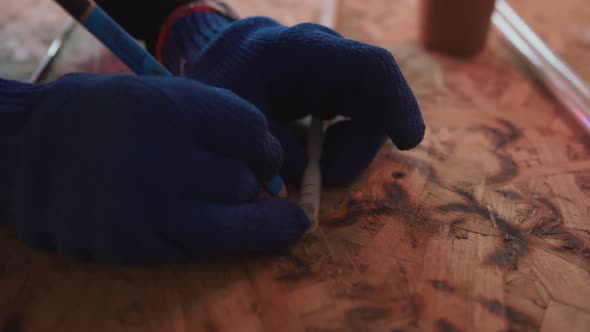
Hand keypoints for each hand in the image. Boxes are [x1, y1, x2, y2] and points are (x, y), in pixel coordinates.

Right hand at [0, 74, 309, 263]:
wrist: (27, 153)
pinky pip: (202, 247)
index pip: (253, 131)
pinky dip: (210, 234)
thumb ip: (219, 123)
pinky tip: (192, 218)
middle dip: (246, 181)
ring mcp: (146, 210)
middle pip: (244, 181)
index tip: (260, 155)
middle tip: (233, 178)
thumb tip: (276, 172)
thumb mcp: (163, 96)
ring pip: (236, 224)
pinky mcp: (135, 248)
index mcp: (168, 109)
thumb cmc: (110, 120)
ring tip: (230, 205)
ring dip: (242, 216)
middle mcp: (159, 159)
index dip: (265, 147)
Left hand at [158, 9, 425, 184]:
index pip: (370, 68)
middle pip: (377, 101)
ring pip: (371, 114)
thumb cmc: (220, 82)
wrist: (217, 58)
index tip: (409, 142)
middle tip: (324, 176)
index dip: (399, 103)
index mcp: (302, 51)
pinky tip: (315, 153)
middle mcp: (329, 57)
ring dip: (349, 150)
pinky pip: (358, 118)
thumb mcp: (232, 117)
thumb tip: (308, 172)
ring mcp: (336, 72)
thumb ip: (268, 147)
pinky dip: (344, 145)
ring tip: (309, 163)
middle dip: (360, 148)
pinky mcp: (336, 88)